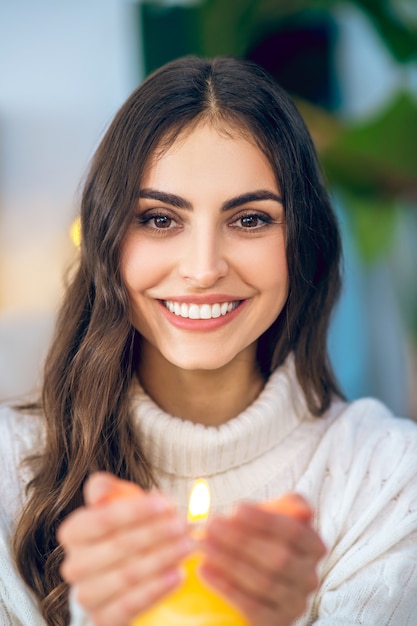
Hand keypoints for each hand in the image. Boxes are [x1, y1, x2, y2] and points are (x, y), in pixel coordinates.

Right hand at [58, 472, 191, 625]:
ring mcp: (87, 595)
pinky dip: (156, 589)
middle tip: (185, 525)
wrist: (124, 567)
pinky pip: (130, 606)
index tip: (167, 504)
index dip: (135, 511)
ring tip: (188, 546)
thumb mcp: (116, 500)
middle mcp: (74, 565)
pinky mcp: (103, 619)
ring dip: (162, 559)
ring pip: (126, 575)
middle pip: (118, 546)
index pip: (102, 519)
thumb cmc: (124, 527)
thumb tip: (100, 492)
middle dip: (156, 533)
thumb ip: (105, 488)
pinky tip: (178, 574)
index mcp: (73, 532)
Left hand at [199, 496, 325, 625]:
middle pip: (277, 557)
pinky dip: (225, 587)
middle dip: (240, 540)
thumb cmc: (261, 540)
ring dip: (228, 561)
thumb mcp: (273, 519)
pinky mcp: (277, 623)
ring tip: (202, 545)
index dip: (265, 520)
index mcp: (313, 547)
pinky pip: (251, 607)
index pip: (294, 531)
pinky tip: (203, 569)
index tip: (235, 508)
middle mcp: (309, 577)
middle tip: (211, 525)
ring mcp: (295, 603)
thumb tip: (305, 510)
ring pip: (263, 582)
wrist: (251, 583)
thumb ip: (286, 507)